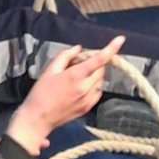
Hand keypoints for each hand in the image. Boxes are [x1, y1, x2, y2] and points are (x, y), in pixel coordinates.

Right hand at [5, 37, 124, 154]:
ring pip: (100, 81)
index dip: (111, 48)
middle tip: (79, 64)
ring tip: (77, 77)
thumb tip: (79, 49)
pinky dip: (93, 86)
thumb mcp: (49, 70)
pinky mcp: (88, 108)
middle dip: (94, 63)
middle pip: (101, 69)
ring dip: (94, 75)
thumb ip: (66, 56)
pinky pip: (97, 92)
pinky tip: (80, 88)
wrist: (37, 119)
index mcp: (76, 75)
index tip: (121, 39)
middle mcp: (85, 87)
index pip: (99, 60)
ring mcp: (88, 99)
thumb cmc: (40, 93)